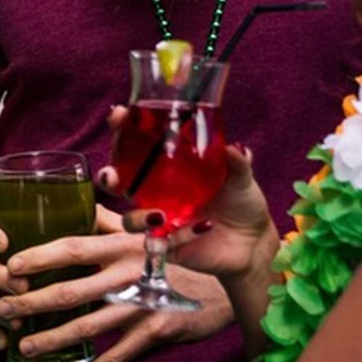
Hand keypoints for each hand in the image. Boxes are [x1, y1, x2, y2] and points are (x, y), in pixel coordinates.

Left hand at [0, 205, 234, 361]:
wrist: (226, 279)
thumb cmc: (179, 253)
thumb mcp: (147, 232)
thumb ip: (114, 222)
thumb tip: (80, 205)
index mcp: (122, 243)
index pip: (72, 245)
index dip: (39, 255)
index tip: (10, 265)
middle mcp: (128, 271)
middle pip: (70, 289)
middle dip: (32, 301)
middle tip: (3, 309)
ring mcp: (142, 303)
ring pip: (87, 325)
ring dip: (52, 338)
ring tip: (24, 347)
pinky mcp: (157, 330)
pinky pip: (117, 357)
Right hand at [101, 112, 277, 282]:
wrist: (253, 242)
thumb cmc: (241, 202)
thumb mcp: (241, 177)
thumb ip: (238, 161)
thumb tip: (235, 147)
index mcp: (167, 167)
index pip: (135, 144)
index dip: (122, 128)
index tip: (120, 115)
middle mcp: (156, 192)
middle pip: (117, 182)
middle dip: (107, 176)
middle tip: (113, 175)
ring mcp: (158, 220)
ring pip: (129, 219)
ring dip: (137, 217)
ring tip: (159, 216)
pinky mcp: (167, 246)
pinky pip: (159, 244)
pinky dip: (178, 236)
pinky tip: (202, 228)